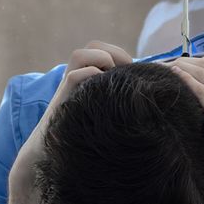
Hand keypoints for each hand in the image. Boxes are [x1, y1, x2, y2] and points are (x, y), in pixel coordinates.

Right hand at [12, 41, 131, 186]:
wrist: (53, 156)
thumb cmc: (84, 139)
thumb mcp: (104, 114)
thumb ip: (117, 99)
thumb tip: (150, 94)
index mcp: (87, 79)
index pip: (102, 50)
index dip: (120, 54)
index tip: (134, 73)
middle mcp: (76, 79)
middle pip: (93, 47)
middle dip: (114, 54)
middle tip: (126, 72)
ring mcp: (68, 89)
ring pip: (80, 55)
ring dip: (101, 61)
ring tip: (113, 81)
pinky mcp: (63, 101)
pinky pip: (74, 76)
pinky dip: (90, 77)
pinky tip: (102, 95)